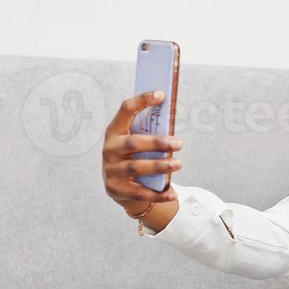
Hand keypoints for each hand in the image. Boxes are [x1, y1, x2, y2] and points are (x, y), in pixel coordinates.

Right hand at [103, 89, 182, 217]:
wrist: (120, 185)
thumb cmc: (135, 156)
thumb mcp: (138, 141)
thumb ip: (150, 132)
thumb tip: (173, 117)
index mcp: (115, 130)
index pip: (126, 110)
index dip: (142, 100)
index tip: (161, 94)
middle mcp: (109, 149)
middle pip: (134, 143)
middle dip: (157, 143)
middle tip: (178, 143)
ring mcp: (111, 169)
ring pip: (137, 168)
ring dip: (159, 166)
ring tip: (178, 164)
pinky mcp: (116, 188)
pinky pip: (140, 192)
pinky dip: (158, 193)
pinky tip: (172, 193)